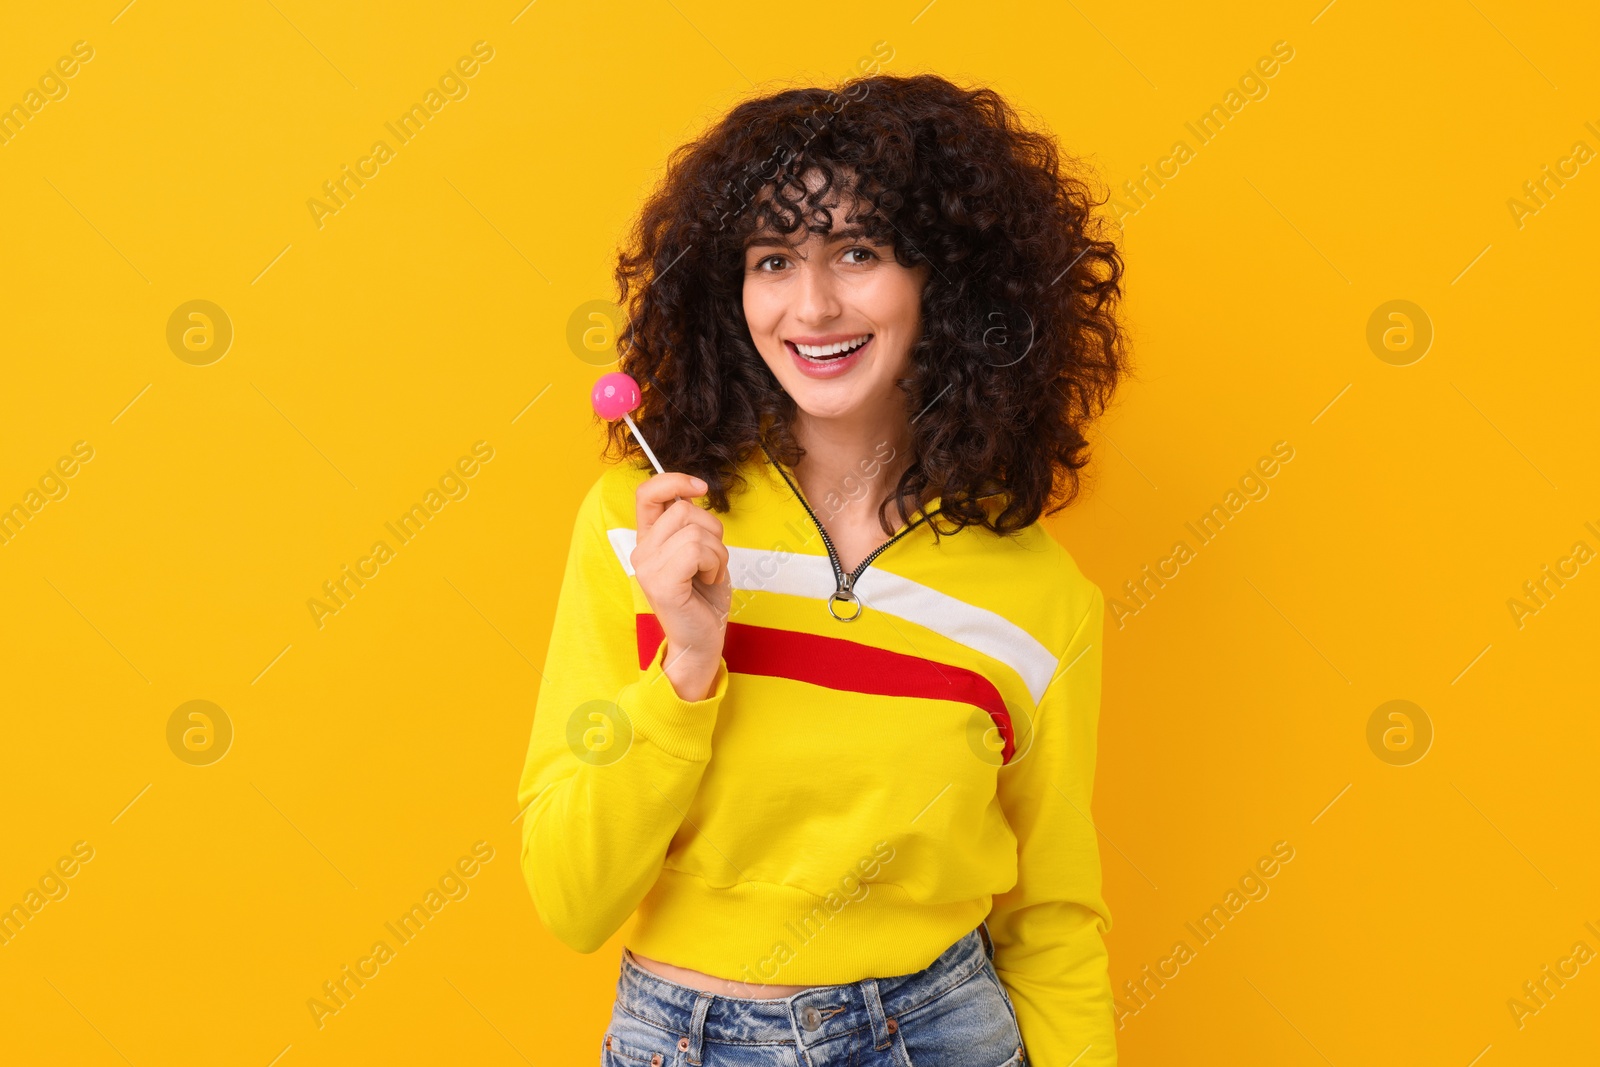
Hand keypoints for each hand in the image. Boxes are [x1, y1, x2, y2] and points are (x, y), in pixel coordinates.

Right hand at [631, 472, 730, 700]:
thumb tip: (693, 491)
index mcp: (648, 540)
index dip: (674, 481)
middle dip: (712, 531)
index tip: (700, 487)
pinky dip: (714, 564)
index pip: (647, 493)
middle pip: (684, 510)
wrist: (702, 639)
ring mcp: (648, 568)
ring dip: (717, 553)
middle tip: (711, 561)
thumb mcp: (699, 550)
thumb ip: (690, 523)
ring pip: (695, 532)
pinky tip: (708, 581)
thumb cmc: (704, 596)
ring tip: (709, 574)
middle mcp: (641, 551)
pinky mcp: (662, 584)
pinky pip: (696, 551)